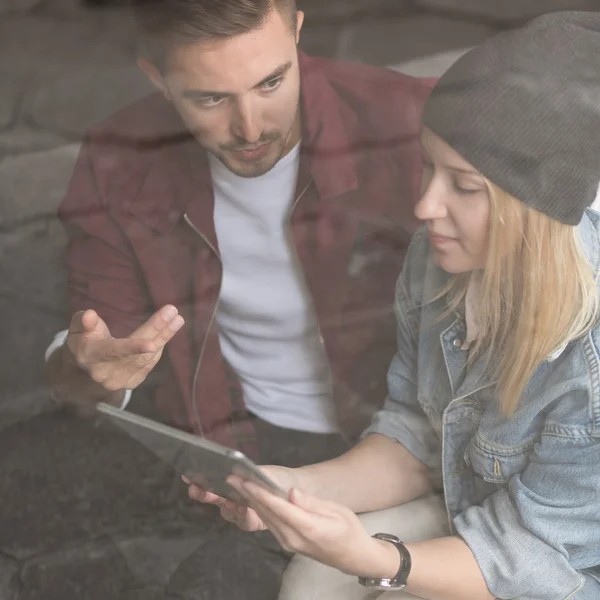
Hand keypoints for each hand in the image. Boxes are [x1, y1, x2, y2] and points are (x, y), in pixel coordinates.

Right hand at [62, 305, 183, 406]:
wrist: (85, 367)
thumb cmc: (84, 340)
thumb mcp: (78, 328)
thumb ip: (84, 322)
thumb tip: (89, 314)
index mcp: (92, 356)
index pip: (114, 351)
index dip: (133, 348)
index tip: (152, 344)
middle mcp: (105, 373)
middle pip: (137, 352)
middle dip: (157, 331)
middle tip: (172, 312)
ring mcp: (119, 381)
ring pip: (147, 358)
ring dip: (164, 337)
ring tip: (176, 319)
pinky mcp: (131, 383)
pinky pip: (149, 364)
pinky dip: (159, 348)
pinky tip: (166, 334)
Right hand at [184, 466, 298, 531]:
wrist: (297, 490)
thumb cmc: (276, 477)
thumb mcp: (261, 471)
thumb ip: (245, 473)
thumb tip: (229, 471)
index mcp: (232, 482)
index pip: (211, 481)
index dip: (198, 480)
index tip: (187, 475)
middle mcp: (233, 497)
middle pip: (214, 496)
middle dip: (204, 493)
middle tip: (197, 489)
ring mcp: (242, 510)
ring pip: (227, 511)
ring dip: (224, 505)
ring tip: (225, 499)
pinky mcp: (253, 522)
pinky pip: (243, 522)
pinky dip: (242, 516)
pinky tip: (244, 509)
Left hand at [228, 477, 399, 578]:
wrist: (353, 557)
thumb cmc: (349, 530)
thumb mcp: (337, 511)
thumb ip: (312, 502)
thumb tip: (291, 492)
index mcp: (308, 528)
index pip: (280, 508)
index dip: (261, 494)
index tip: (246, 481)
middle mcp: (293, 538)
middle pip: (267, 513)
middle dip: (248, 495)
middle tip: (231, 478)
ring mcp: (289, 543)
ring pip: (266, 519)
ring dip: (250, 502)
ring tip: (236, 485)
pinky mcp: (287, 543)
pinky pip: (271, 524)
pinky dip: (259, 510)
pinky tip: (251, 498)